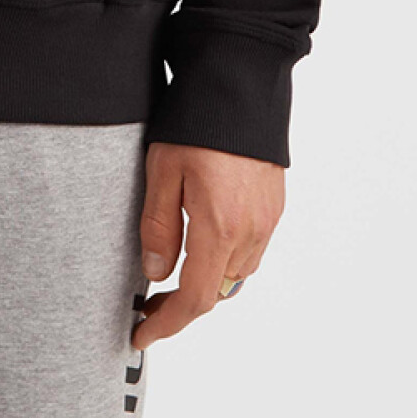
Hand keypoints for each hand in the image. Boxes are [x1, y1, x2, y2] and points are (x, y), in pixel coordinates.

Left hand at [132, 140, 283, 349]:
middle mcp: (250, 231)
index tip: (141, 334)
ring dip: (205, 284)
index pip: (194, 298)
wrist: (242, 83)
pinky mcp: (274, 206)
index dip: (167, 324)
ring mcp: (267, 219)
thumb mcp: (162, 170)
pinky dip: (225, 261)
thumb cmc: (198, 121)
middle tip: (148, 306)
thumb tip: (155, 273)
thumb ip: (159, 226)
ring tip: (171, 276)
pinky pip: (251, 251)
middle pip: (216, 293)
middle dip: (182, 307)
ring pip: (235, 275)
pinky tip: (203, 246)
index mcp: (220, 226)